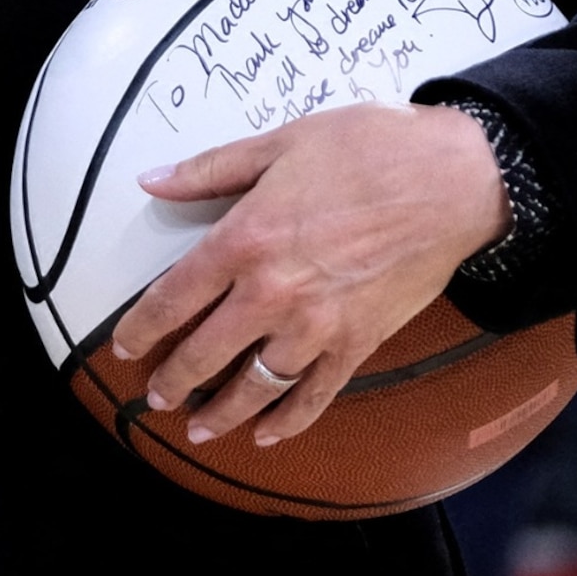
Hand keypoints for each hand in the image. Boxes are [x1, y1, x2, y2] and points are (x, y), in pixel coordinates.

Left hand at [110, 102, 510, 448]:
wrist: (453, 180)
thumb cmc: (369, 151)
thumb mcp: (280, 143)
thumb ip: (211, 169)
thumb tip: (153, 181)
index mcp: (246, 239)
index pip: (174, 297)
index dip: (142, 329)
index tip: (124, 347)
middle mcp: (273, 292)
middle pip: (205, 352)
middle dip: (174, 380)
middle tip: (156, 395)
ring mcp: (317, 325)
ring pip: (255, 384)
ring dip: (223, 411)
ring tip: (199, 426)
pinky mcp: (357, 343)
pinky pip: (314, 395)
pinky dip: (288, 420)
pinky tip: (268, 432)